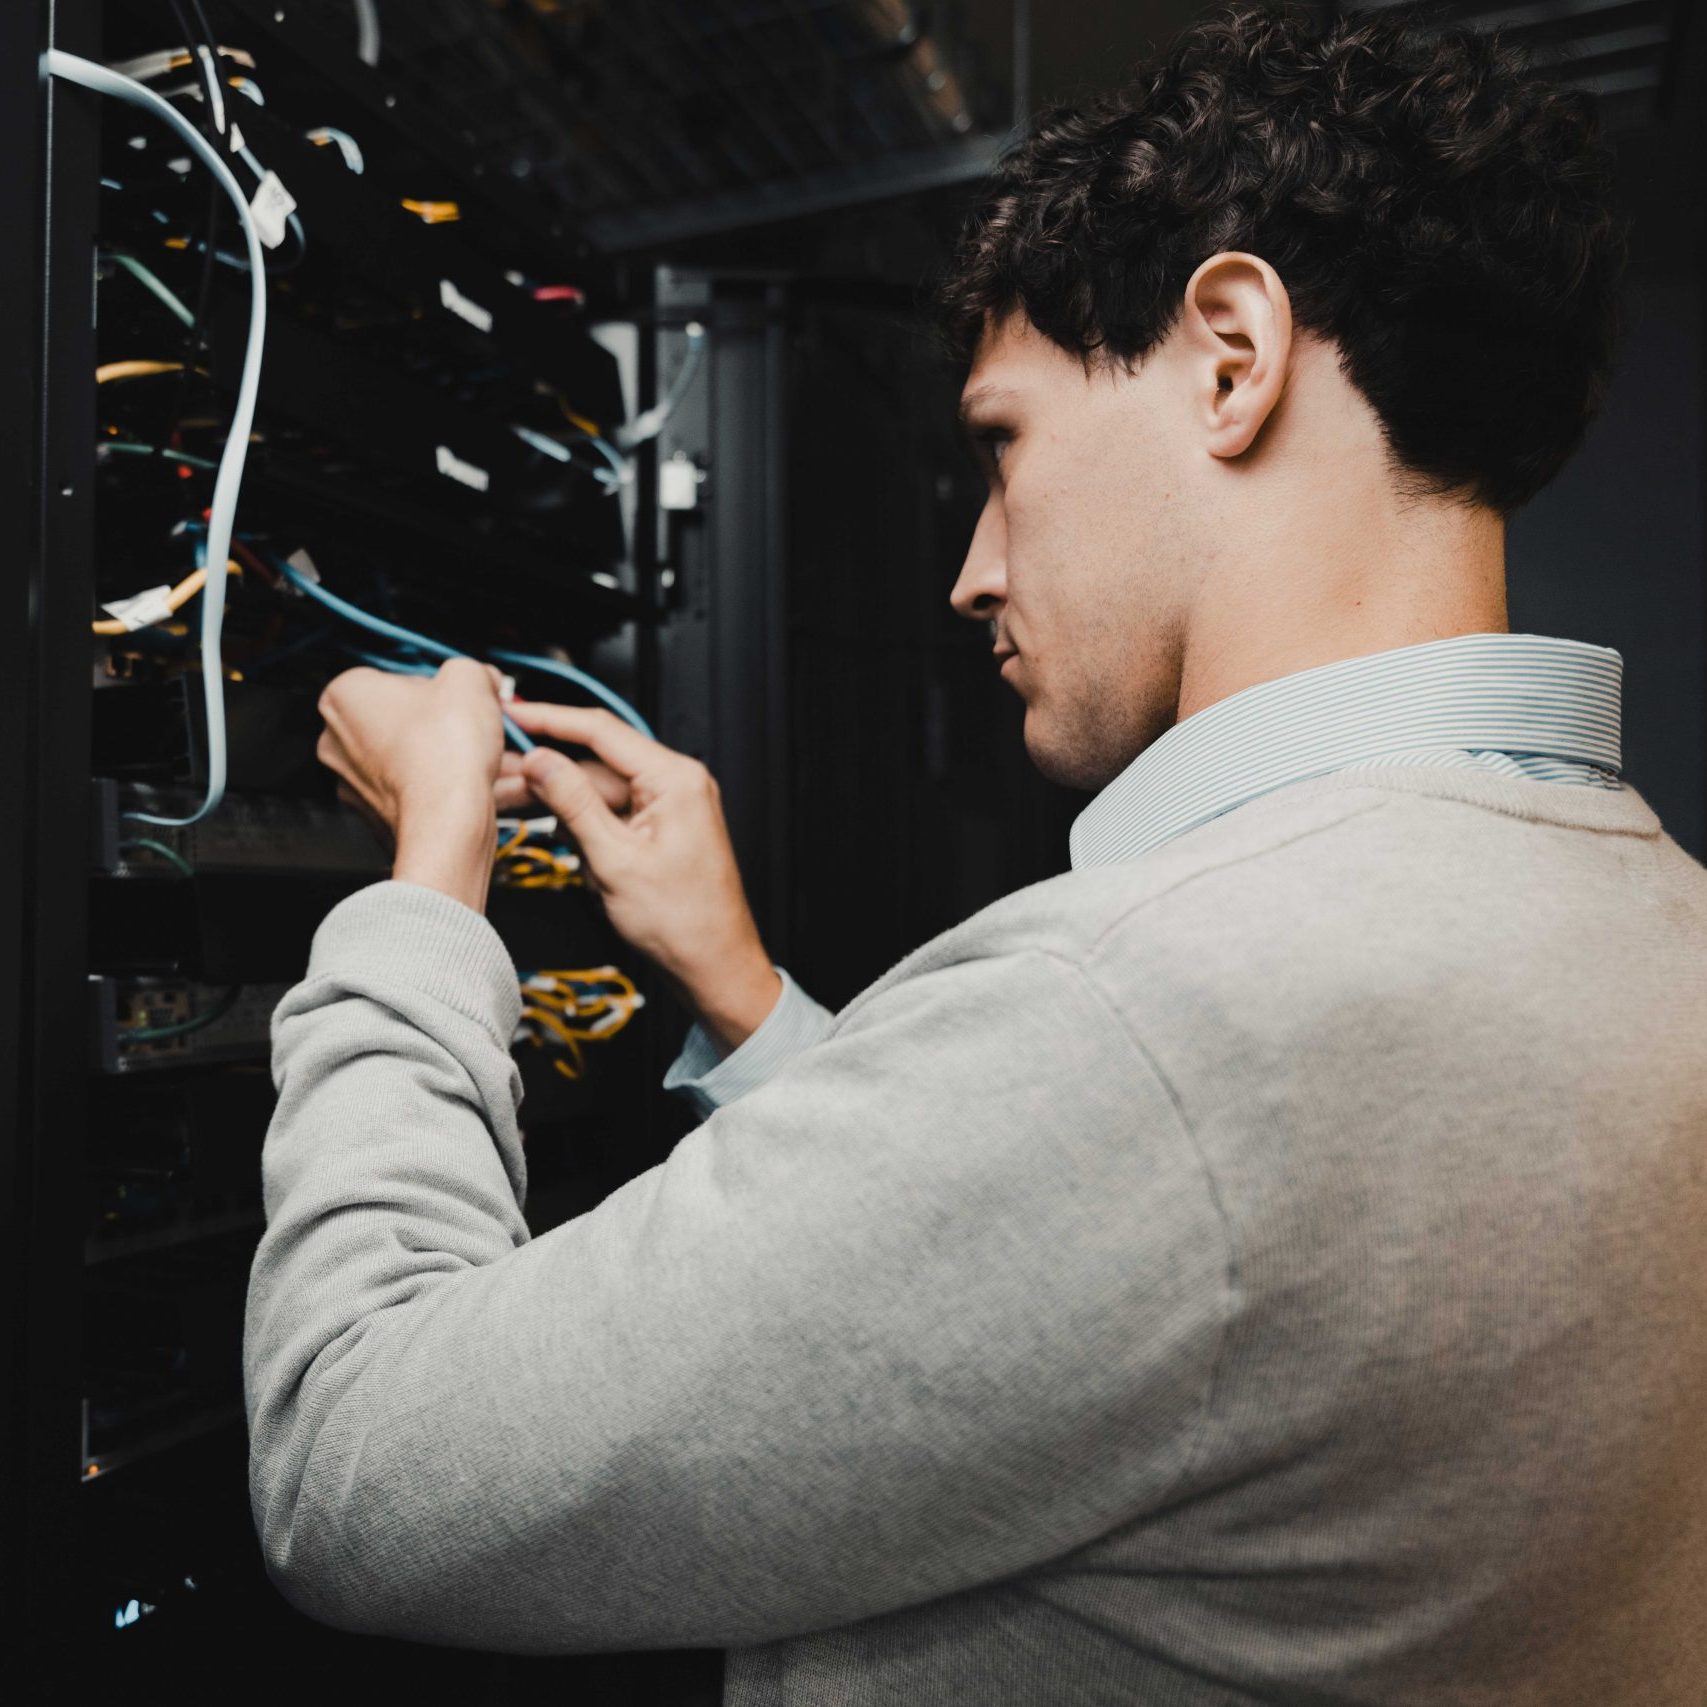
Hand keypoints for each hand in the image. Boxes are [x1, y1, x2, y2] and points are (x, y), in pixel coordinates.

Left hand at [316, 660, 506, 912]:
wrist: (447, 821)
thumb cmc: (445, 751)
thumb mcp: (469, 679)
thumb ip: (470, 669)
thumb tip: (479, 677)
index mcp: (345, 693)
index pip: (398, 677)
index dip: (441, 688)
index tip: (464, 699)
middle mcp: (336, 739)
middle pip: (403, 720)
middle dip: (443, 725)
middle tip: (476, 728)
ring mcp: (351, 782)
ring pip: (410, 759)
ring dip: (447, 758)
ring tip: (486, 762)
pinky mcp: (373, 816)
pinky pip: (414, 791)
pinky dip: (442, 788)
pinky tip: (473, 788)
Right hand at [502, 701, 780, 1051]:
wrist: (715, 965)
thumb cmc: (682, 921)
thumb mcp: (613, 860)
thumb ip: (573, 804)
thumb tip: (539, 761)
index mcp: (675, 778)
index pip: (601, 731)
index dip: (550, 719)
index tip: (510, 712)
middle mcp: (677, 782)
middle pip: (596, 763)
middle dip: (550, 777)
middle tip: (501, 780)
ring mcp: (670, 806)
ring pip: (600, 793)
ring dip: (568, 815)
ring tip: (549, 839)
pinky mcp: (661, 829)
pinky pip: (613, 817)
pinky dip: (589, 834)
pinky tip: (585, 863)